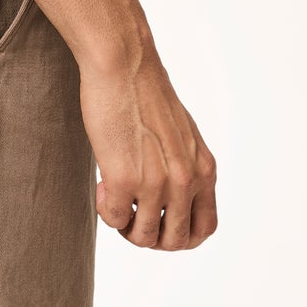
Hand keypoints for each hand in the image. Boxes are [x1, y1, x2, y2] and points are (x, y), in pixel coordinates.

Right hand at [78, 45, 217, 249]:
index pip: (205, 229)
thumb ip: (184, 167)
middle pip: (175, 241)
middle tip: (131, 212)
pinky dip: (106, 211)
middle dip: (150, 235)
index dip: (181, 235)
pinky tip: (102, 185)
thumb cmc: (144, 93)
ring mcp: (156, 183)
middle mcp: (186, 180)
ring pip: (143, 238)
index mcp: (204, 169)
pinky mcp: (124, 179)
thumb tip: (172, 196)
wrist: (123, 65)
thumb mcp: (182, 135)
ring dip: (125, 226)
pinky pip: (115, 220)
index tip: (159, 221)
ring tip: (114, 196)